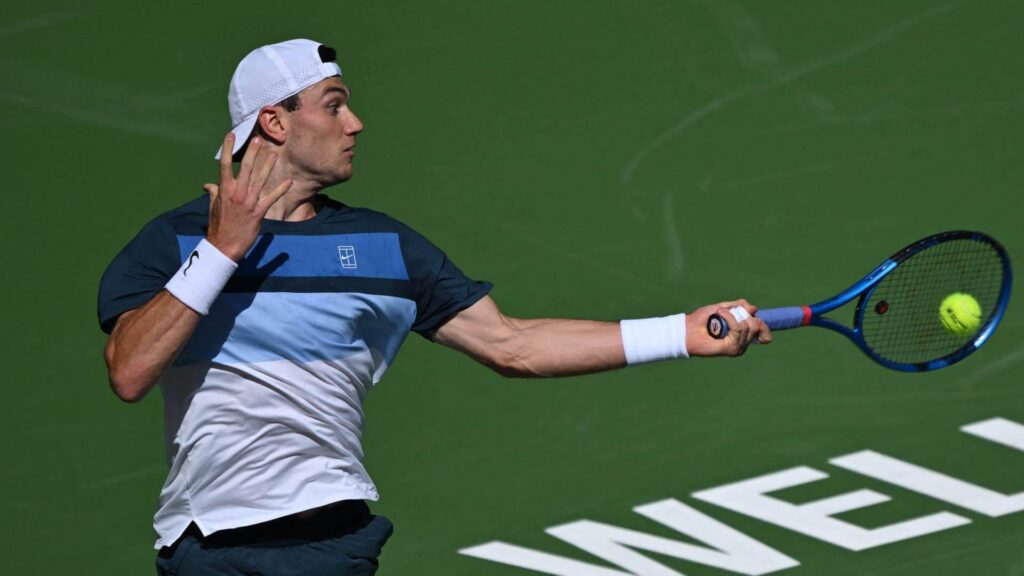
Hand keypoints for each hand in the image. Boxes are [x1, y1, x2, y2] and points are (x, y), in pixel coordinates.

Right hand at [204, 133, 291, 260]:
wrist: (225, 245)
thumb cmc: (218, 225)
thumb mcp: (213, 207)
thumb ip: (213, 193)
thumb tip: (208, 184)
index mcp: (224, 190)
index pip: (224, 164)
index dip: (227, 148)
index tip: (231, 135)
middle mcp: (236, 193)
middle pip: (246, 168)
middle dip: (252, 153)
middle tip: (259, 140)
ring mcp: (248, 202)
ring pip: (260, 179)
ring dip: (268, 166)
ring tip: (274, 153)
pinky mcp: (259, 212)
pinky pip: (271, 198)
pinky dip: (280, 189)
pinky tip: (289, 181)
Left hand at [685, 298, 771, 356]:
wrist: (687, 329)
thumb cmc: (701, 320)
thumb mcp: (722, 308)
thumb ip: (738, 307)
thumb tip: (754, 308)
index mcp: (742, 336)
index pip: (764, 334)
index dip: (764, 325)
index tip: (754, 315)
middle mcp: (742, 343)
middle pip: (757, 326)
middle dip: (744, 313)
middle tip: (728, 311)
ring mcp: (738, 347)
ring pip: (748, 326)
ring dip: (733, 314)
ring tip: (719, 312)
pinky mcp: (731, 349)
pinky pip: (739, 329)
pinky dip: (730, 318)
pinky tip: (720, 314)